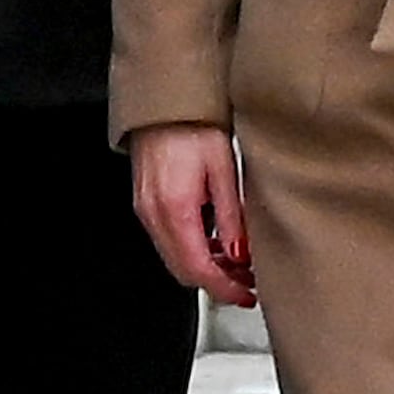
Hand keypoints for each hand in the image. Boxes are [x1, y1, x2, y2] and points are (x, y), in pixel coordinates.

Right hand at [128, 122, 254, 306]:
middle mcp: (153, 213)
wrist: (166, 98)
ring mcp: (145, 208)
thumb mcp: (225, 169)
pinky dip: (193, 249)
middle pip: (183, 270)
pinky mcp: (146, 201)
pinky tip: (215, 242)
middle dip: (217, 283)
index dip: (225, 289)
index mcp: (175, 208)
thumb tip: (239, 256)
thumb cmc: (195, 122)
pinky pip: (168, 239)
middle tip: (248, 283)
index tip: (247, 295)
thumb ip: (231, 217)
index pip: (199, 269)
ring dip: (205, 267)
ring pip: (174, 257)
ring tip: (238, 263)